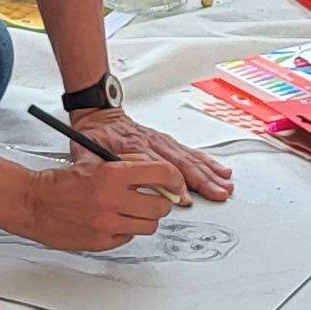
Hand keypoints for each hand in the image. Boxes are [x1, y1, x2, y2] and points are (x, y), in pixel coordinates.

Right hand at [16, 154, 183, 250]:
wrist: (34, 203)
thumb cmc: (61, 182)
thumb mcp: (96, 162)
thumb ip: (128, 166)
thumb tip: (157, 174)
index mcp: (112, 174)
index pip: (162, 174)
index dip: (175, 180)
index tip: (176, 186)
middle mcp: (112, 199)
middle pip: (161, 206)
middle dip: (160, 202)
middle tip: (152, 199)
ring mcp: (108, 224)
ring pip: (149, 225)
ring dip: (144, 218)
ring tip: (129, 210)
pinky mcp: (102, 242)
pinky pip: (128, 237)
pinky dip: (125, 230)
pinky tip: (112, 221)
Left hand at [72, 106, 235, 201]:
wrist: (101, 112)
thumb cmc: (95, 132)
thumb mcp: (85, 147)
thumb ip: (89, 162)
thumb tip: (91, 173)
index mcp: (135, 146)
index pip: (159, 167)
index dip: (173, 183)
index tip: (184, 198)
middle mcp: (153, 143)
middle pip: (182, 163)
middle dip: (202, 180)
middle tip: (217, 194)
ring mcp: (163, 142)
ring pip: (191, 159)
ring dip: (210, 173)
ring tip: (225, 186)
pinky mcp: (168, 142)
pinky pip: (192, 153)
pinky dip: (208, 163)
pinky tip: (221, 171)